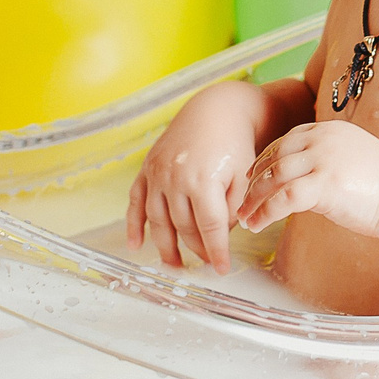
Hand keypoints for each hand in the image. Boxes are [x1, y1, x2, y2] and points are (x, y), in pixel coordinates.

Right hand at [126, 87, 258, 272]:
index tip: (221, 268)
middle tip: (205, 263)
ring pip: (158, 220)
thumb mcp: (244, 175)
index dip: (216, 251)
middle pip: (183, 226)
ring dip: (164, 246)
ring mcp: (158, 174)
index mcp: (203, 181)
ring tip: (173, 265)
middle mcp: (175, 179)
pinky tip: (134, 245)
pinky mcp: (147, 168)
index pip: (209, 228)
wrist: (215, 110)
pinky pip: (136, 201)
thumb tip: (223, 235)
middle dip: (195, 249)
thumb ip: (235, 207)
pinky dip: (133, 225)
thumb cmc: (235, 143)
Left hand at [238, 120, 378, 240]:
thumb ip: (324, 160)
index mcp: (328, 130)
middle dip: (253, 182)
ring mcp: (323, 160)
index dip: (263, 161)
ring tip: (244, 217)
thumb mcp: (350, 159)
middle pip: (274, 158)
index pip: (284, 141)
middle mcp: (322, 139)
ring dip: (254, 200)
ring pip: (273, 177)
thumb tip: (299, 179)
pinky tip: (259, 223)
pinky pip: (283, 198)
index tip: (251, 177)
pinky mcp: (325, 184)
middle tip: (241, 202)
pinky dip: (265, 212)